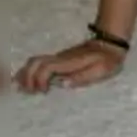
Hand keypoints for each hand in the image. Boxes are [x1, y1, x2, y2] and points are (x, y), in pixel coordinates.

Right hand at [12, 40, 126, 93]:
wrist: (110, 43)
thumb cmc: (107, 60)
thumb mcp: (101, 70)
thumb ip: (82, 77)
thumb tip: (62, 85)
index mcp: (69, 62)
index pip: (46, 67)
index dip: (39, 80)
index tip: (44, 92)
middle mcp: (59, 58)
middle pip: (34, 63)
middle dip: (27, 77)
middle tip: (29, 92)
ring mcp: (57, 57)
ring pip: (33, 62)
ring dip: (26, 75)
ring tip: (27, 90)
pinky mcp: (58, 59)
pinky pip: (38, 63)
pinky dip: (31, 72)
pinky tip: (31, 83)